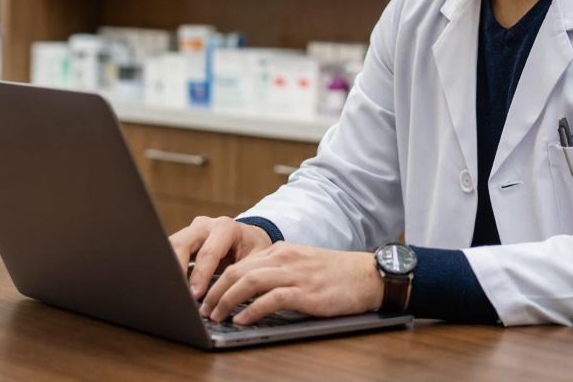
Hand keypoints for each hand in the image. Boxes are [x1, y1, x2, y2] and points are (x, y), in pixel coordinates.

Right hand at [169, 216, 273, 300]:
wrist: (251, 238)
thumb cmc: (255, 250)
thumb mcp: (257, 260)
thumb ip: (242, 273)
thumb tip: (227, 296)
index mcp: (226, 227)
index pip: (208, 253)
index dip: (200, 275)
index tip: (195, 295)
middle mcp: (205, 225)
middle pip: (182, 244)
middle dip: (176, 269)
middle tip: (176, 293)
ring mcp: (192, 230)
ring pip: (171, 246)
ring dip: (169, 268)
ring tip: (171, 291)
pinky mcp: (184, 239)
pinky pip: (170, 251)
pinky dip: (169, 268)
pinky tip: (170, 285)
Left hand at [200, 243, 382, 326]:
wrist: (369, 276)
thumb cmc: (336, 275)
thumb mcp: (302, 265)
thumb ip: (277, 272)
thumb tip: (248, 289)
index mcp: (282, 251)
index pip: (240, 263)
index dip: (217, 280)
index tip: (205, 296)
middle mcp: (285, 258)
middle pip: (238, 271)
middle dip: (215, 291)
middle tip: (203, 309)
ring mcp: (296, 274)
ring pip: (249, 282)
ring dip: (227, 300)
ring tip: (216, 316)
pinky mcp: (306, 292)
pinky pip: (272, 299)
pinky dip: (253, 310)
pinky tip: (242, 320)